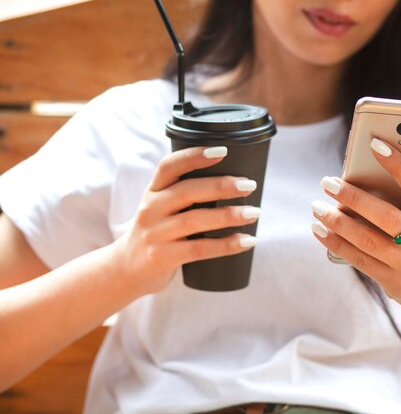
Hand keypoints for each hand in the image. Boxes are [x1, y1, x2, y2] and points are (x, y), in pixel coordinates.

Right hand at [109, 146, 259, 295]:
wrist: (126, 270)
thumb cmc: (156, 233)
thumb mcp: (160, 207)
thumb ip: (185, 194)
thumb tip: (236, 183)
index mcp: (153, 191)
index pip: (169, 166)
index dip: (194, 156)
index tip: (222, 151)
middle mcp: (150, 209)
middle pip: (187, 191)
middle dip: (221, 186)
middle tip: (249, 185)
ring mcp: (155, 234)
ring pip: (194, 220)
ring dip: (228, 216)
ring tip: (254, 213)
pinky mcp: (162, 257)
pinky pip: (198, 249)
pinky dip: (226, 245)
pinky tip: (246, 241)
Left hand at [311, 138, 400, 317]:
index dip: (398, 165)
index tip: (375, 145)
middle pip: (386, 217)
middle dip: (353, 197)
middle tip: (328, 182)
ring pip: (367, 241)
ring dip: (337, 222)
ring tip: (317, 206)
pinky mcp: (394, 284)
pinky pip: (360, 261)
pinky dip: (337, 244)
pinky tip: (320, 230)